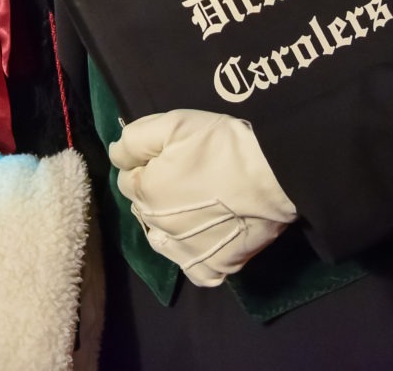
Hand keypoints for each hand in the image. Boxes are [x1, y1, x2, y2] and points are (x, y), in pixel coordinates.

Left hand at [108, 108, 296, 286]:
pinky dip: (195, 255)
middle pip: (144, 209)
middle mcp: (159, 227)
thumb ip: (134, 140)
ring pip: (163, 240)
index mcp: (145, 192)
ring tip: (193, 207)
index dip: (145, 166)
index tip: (168, 158)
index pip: (128, 180)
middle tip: (186, 178)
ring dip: (169, 225)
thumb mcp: (171, 125)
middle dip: (155, 193)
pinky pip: (195, 268)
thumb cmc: (221, 145)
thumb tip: (116, 155)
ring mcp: (188, 251)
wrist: (275, 174)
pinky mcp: (217, 267)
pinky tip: (205, 237)